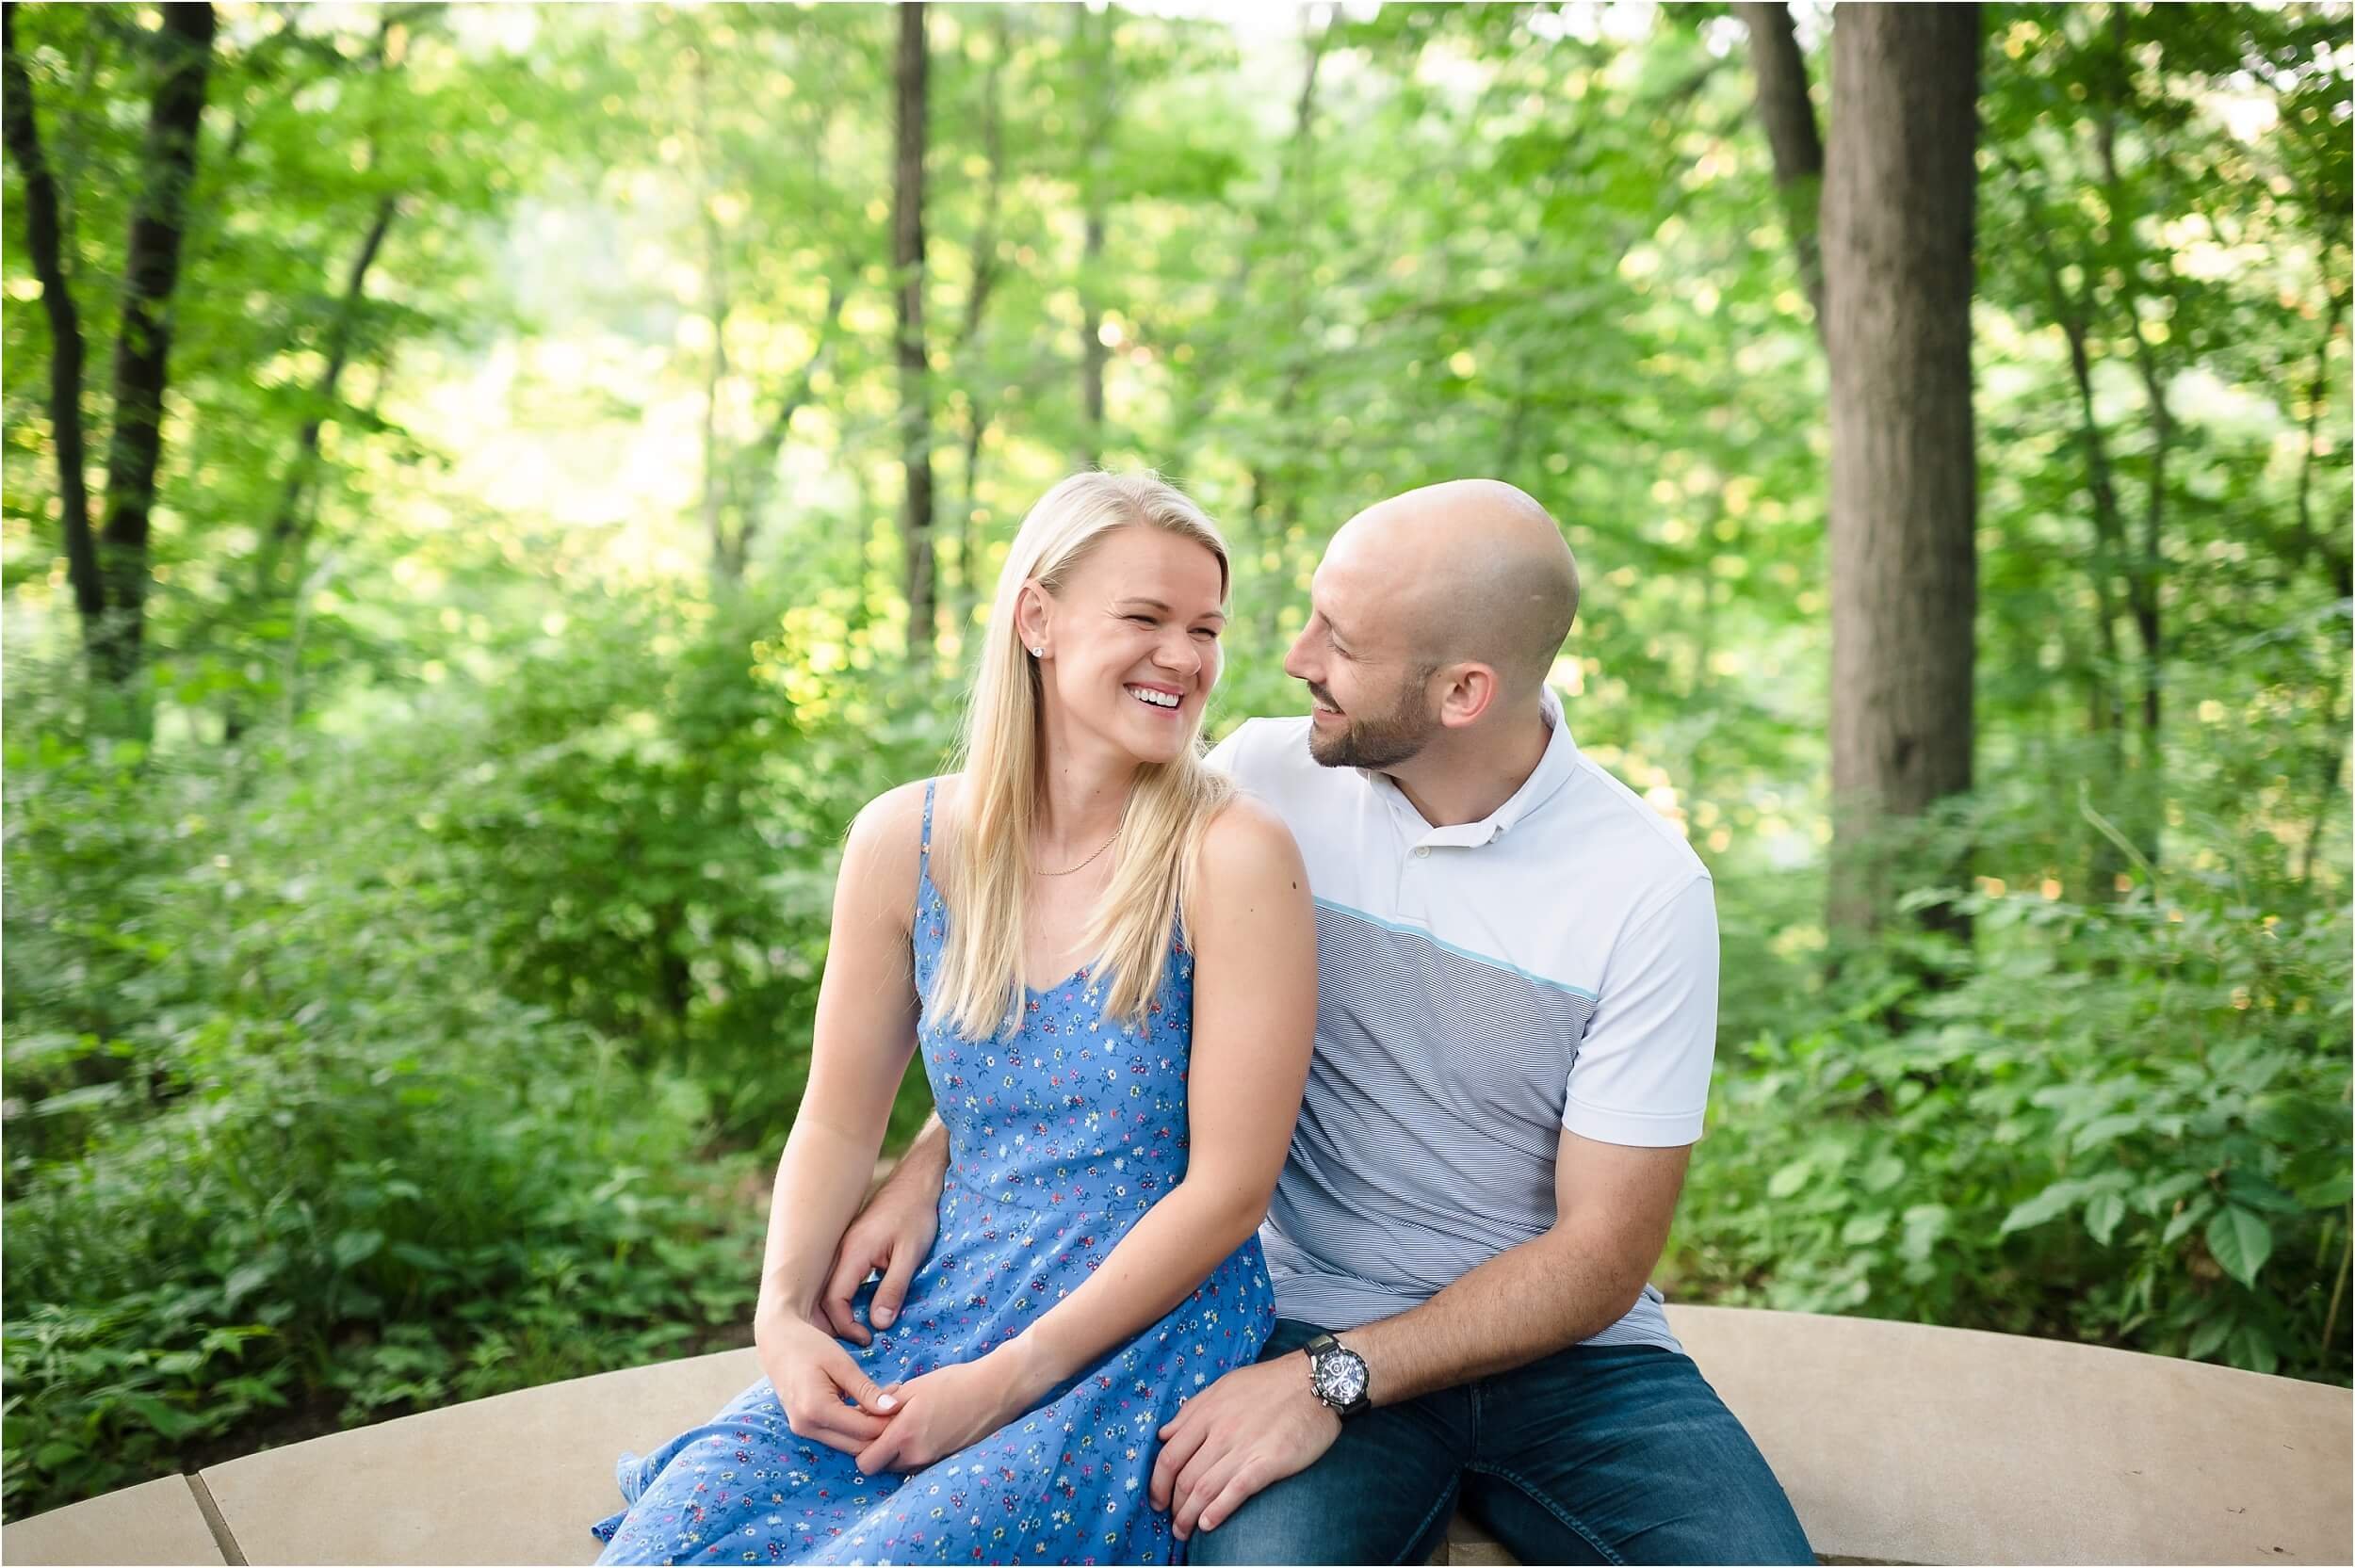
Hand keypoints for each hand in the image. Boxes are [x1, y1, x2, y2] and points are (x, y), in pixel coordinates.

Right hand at [756, 1313, 900, 1455]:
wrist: (777, 1340)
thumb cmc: (809, 1345)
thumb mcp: (842, 1364)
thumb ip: (866, 1390)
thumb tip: (893, 1409)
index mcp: (817, 1410)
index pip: (864, 1430)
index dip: (889, 1421)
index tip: (905, 1402)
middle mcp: (807, 1427)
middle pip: (857, 1445)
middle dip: (881, 1429)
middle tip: (899, 1404)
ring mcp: (803, 1430)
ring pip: (847, 1444)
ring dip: (869, 1429)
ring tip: (886, 1402)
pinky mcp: (805, 1427)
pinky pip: (836, 1436)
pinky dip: (855, 1426)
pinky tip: (868, 1406)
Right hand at [822, 1164, 941, 1343]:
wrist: (918, 1181)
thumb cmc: (917, 1214)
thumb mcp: (911, 1254)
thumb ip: (893, 1288)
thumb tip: (879, 1324)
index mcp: (853, 1253)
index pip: (834, 1300)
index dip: (846, 1325)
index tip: (868, 1339)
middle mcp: (842, 1250)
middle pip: (826, 1296)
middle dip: (839, 1323)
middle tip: (863, 1340)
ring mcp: (846, 1247)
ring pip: (831, 1287)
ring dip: (843, 1310)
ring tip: (862, 1328)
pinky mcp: (854, 1246)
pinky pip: (842, 1277)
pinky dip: (848, 1296)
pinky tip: (865, 1306)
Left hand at [854, 1342, 1036, 1475]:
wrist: (996, 1390)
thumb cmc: (954, 1382)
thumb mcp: (914, 1387)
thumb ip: (883, 1405)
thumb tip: (859, 1414)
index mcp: (904, 1434)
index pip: (866, 1463)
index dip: (860, 1448)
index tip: (865, 1429)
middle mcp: (917, 1455)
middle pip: (881, 1466)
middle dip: (878, 1450)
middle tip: (884, 1425)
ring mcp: (933, 1461)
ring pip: (900, 1466)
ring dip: (897, 1451)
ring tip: (908, 1423)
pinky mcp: (946, 1462)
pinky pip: (920, 1463)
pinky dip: (916, 1451)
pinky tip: (926, 1428)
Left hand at [1150, 1353, 1339, 1539]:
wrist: (1315, 1381)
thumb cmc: (1270, 1382)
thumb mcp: (1224, 1385)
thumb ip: (1193, 1409)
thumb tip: (1165, 1433)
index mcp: (1207, 1412)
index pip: (1169, 1456)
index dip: (1157, 1483)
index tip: (1157, 1499)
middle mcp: (1220, 1432)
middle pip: (1184, 1478)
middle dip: (1173, 1506)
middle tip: (1172, 1521)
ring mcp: (1244, 1448)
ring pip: (1204, 1489)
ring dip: (1189, 1516)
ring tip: (1185, 1531)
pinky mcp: (1268, 1462)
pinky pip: (1235, 1492)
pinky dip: (1217, 1512)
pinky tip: (1208, 1525)